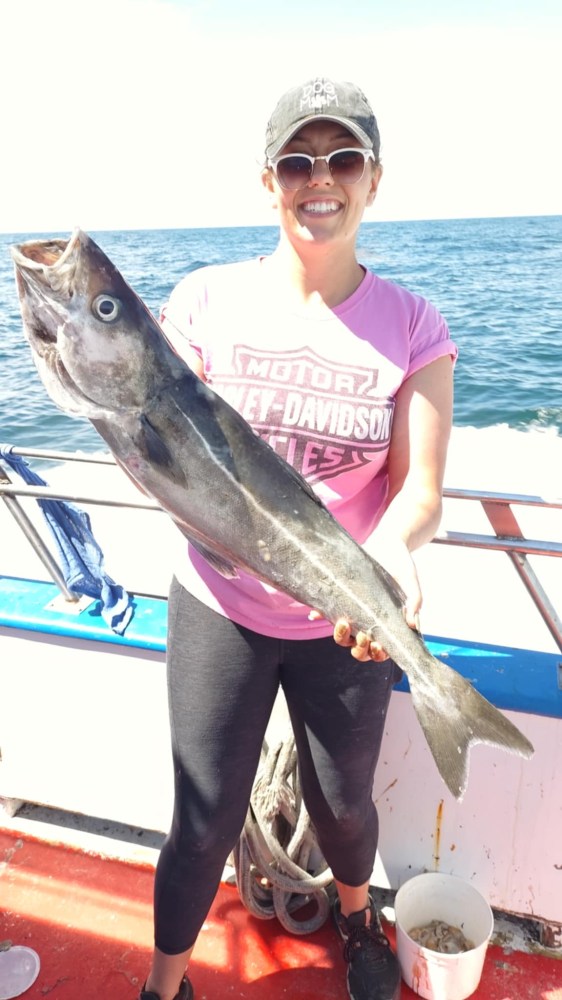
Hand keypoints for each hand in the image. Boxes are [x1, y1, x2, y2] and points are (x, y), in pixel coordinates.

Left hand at [309, 537, 421, 662]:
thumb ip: (415, 602)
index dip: (378, 654)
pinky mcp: (341, 598)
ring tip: (343, 623)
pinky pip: (327, 611)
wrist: (387, 544)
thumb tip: (412, 624)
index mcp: (387, 624)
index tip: (379, 646)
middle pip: (360, 649)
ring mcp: (354, 612)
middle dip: (359, 649)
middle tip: (362, 635)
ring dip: (340, 636)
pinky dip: (320, 615)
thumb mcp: (411, 582)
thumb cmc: (401, 566)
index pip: (382, 650)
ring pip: (343, 636)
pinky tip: (315, 614)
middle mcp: (369, 622)